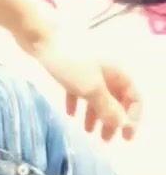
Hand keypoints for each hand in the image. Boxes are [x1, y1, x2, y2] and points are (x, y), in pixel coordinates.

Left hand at [25, 22, 141, 142]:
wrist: (40, 34)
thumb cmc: (70, 60)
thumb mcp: (91, 88)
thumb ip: (108, 107)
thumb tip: (123, 125)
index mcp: (118, 72)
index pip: (134, 97)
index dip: (132, 118)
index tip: (124, 137)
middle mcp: (107, 69)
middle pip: (116, 98)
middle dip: (112, 120)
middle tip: (105, 140)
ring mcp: (88, 67)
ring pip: (97, 95)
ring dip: (95, 114)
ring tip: (88, 132)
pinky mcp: (70, 67)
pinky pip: (78, 89)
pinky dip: (77, 102)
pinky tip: (70, 114)